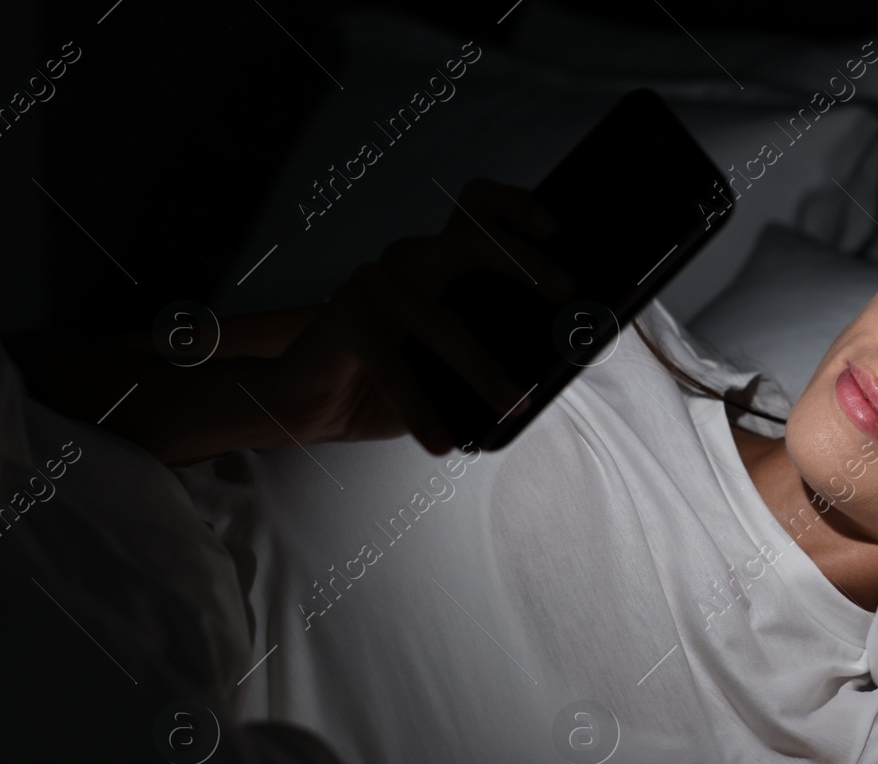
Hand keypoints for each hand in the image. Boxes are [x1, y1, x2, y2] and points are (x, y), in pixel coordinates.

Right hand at [266, 179, 573, 453]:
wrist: (311, 403)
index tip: (558, 230)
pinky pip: (396, 367)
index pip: (480, 209)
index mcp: (444, 261)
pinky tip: (441, 441)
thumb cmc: (394, 381)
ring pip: (442, 320)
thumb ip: (499, 351)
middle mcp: (412, 261)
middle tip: (566, 292)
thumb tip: (560, 365)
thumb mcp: (457, 366)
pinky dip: (421, 408)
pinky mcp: (349, 320)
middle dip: (524, 261)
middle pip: (471, 238)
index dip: (518, 208)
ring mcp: (377, 286)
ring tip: (513, 404)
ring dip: (482, 367)